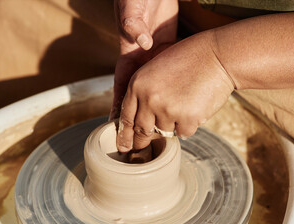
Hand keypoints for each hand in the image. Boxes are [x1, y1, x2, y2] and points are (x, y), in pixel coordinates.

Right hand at [110, 0, 177, 119]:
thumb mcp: (132, 5)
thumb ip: (133, 21)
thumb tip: (143, 42)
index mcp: (127, 53)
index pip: (119, 87)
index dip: (116, 108)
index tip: (115, 128)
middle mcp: (141, 62)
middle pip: (136, 96)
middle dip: (135, 117)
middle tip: (136, 140)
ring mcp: (156, 61)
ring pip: (154, 92)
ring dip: (155, 109)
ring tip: (159, 130)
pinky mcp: (170, 56)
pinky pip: (170, 81)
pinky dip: (172, 95)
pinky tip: (178, 106)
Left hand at [116, 31, 234, 151]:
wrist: (217, 56)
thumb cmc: (188, 60)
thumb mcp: (156, 69)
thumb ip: (144, 92)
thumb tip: (140, 120)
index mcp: (137, 85)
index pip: (126, 117)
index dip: (124, 136)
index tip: (124, 148)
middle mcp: (149, 99)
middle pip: (142, 131)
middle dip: (142, 143)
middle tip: (141, 151)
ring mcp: (168, 110)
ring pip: (165, 132)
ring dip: (173, 125)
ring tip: (184, 105)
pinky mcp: (187, 119)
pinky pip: (184, 133)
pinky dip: (189, 125)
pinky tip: (195, 108)